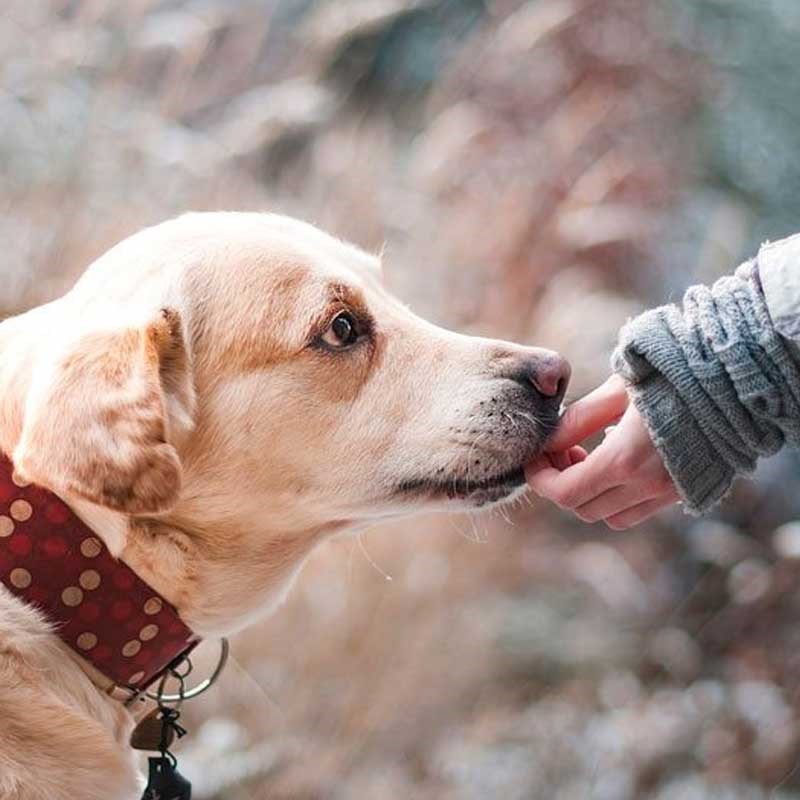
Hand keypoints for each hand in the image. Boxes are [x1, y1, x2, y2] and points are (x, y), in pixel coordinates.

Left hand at [525, 375, 679, 528]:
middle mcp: (646, 486)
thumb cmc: (671, 376)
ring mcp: (667, 493)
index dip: (540, 479)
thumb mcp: (617, 390)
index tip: (535, 457)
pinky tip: (618, 461)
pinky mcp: (683, 492)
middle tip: (562, 450)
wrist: (733, 381)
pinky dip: (616, 497)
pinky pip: (637, 511)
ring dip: (589, 494)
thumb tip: (548, 441)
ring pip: (609, 516)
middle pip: (582, 508)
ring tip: (588, 456)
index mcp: (624, 460)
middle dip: (561, 483)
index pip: (564, 493)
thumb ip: (578, 419)